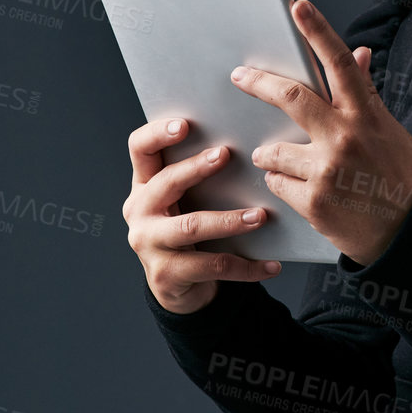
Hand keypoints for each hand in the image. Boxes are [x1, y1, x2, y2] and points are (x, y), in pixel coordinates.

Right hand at [123, 117, 282, 314]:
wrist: (180, 288)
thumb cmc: (190, 231)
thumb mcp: (187, 201)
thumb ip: (201, 176)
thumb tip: (250, 147)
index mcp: (145, 185)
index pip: (139, 148)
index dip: (157, 133)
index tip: (185, 124)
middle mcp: (140, 212)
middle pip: (165, 183)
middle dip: (196, 167)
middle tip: (226, 155)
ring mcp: (149, 244)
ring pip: (191, 226)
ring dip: (229, 220)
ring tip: (261, 216)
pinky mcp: (167, 274)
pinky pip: (212, 266)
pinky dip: (247, 266)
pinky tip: (272, 264)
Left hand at [230, 0, 411, 265]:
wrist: (405, 232)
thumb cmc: (395, 175)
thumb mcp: (389, 131)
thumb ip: (367, 94)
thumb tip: (359, 53)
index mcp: (366, 115)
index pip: (339, 63)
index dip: (318, 31)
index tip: (298, 6)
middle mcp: (345, 137)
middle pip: (290, 97)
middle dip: (258, 83)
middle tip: (239, 76)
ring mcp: (327, 170)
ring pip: (272, 150)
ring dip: (272, 156)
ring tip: (291, 165)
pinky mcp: (313, 201)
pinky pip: (275, 182)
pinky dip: (282, 184)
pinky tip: (304, 191)